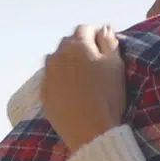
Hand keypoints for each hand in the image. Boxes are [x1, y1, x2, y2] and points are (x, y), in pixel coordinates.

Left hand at [40, 24, 125, 152]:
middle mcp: (57, 55)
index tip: (106, 45)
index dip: (97, 35)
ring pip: (58, 59)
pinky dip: (61, 78)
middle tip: (96, 62)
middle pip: (69, 42)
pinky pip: (52, 78)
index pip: (86, 29)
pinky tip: (73, 90)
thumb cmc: (107, 97)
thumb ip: (109, 42)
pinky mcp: (44, 93)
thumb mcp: (116, 66)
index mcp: (77, 45)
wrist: (90, 132)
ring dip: (69, 61)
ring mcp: (48, 75)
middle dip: (82, 47)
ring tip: (83, 76)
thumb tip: (103, 28)